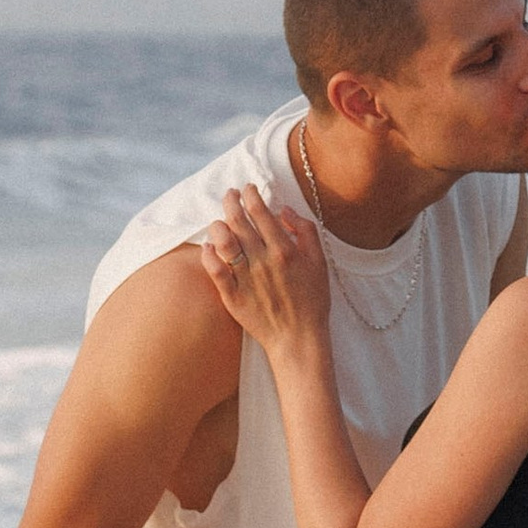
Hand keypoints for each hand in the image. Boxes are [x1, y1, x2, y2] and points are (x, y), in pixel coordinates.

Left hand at [199, 184, 329, 351]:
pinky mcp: (232, 296)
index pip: (260, 211)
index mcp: (284, 250)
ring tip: (220, 221)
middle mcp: (262, 260)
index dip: (250, 194)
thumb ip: (305, 231)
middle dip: (231, 201)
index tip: (247, 189)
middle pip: (238, 220)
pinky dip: (208, 254)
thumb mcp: (320, 262)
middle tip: (230, 195)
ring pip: (223, 241)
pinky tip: (209, 247)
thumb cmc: (312, 301)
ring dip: (218, 224)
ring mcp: (245, 278)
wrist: (299, 339)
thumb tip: (284, 210)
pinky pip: (214, 270)